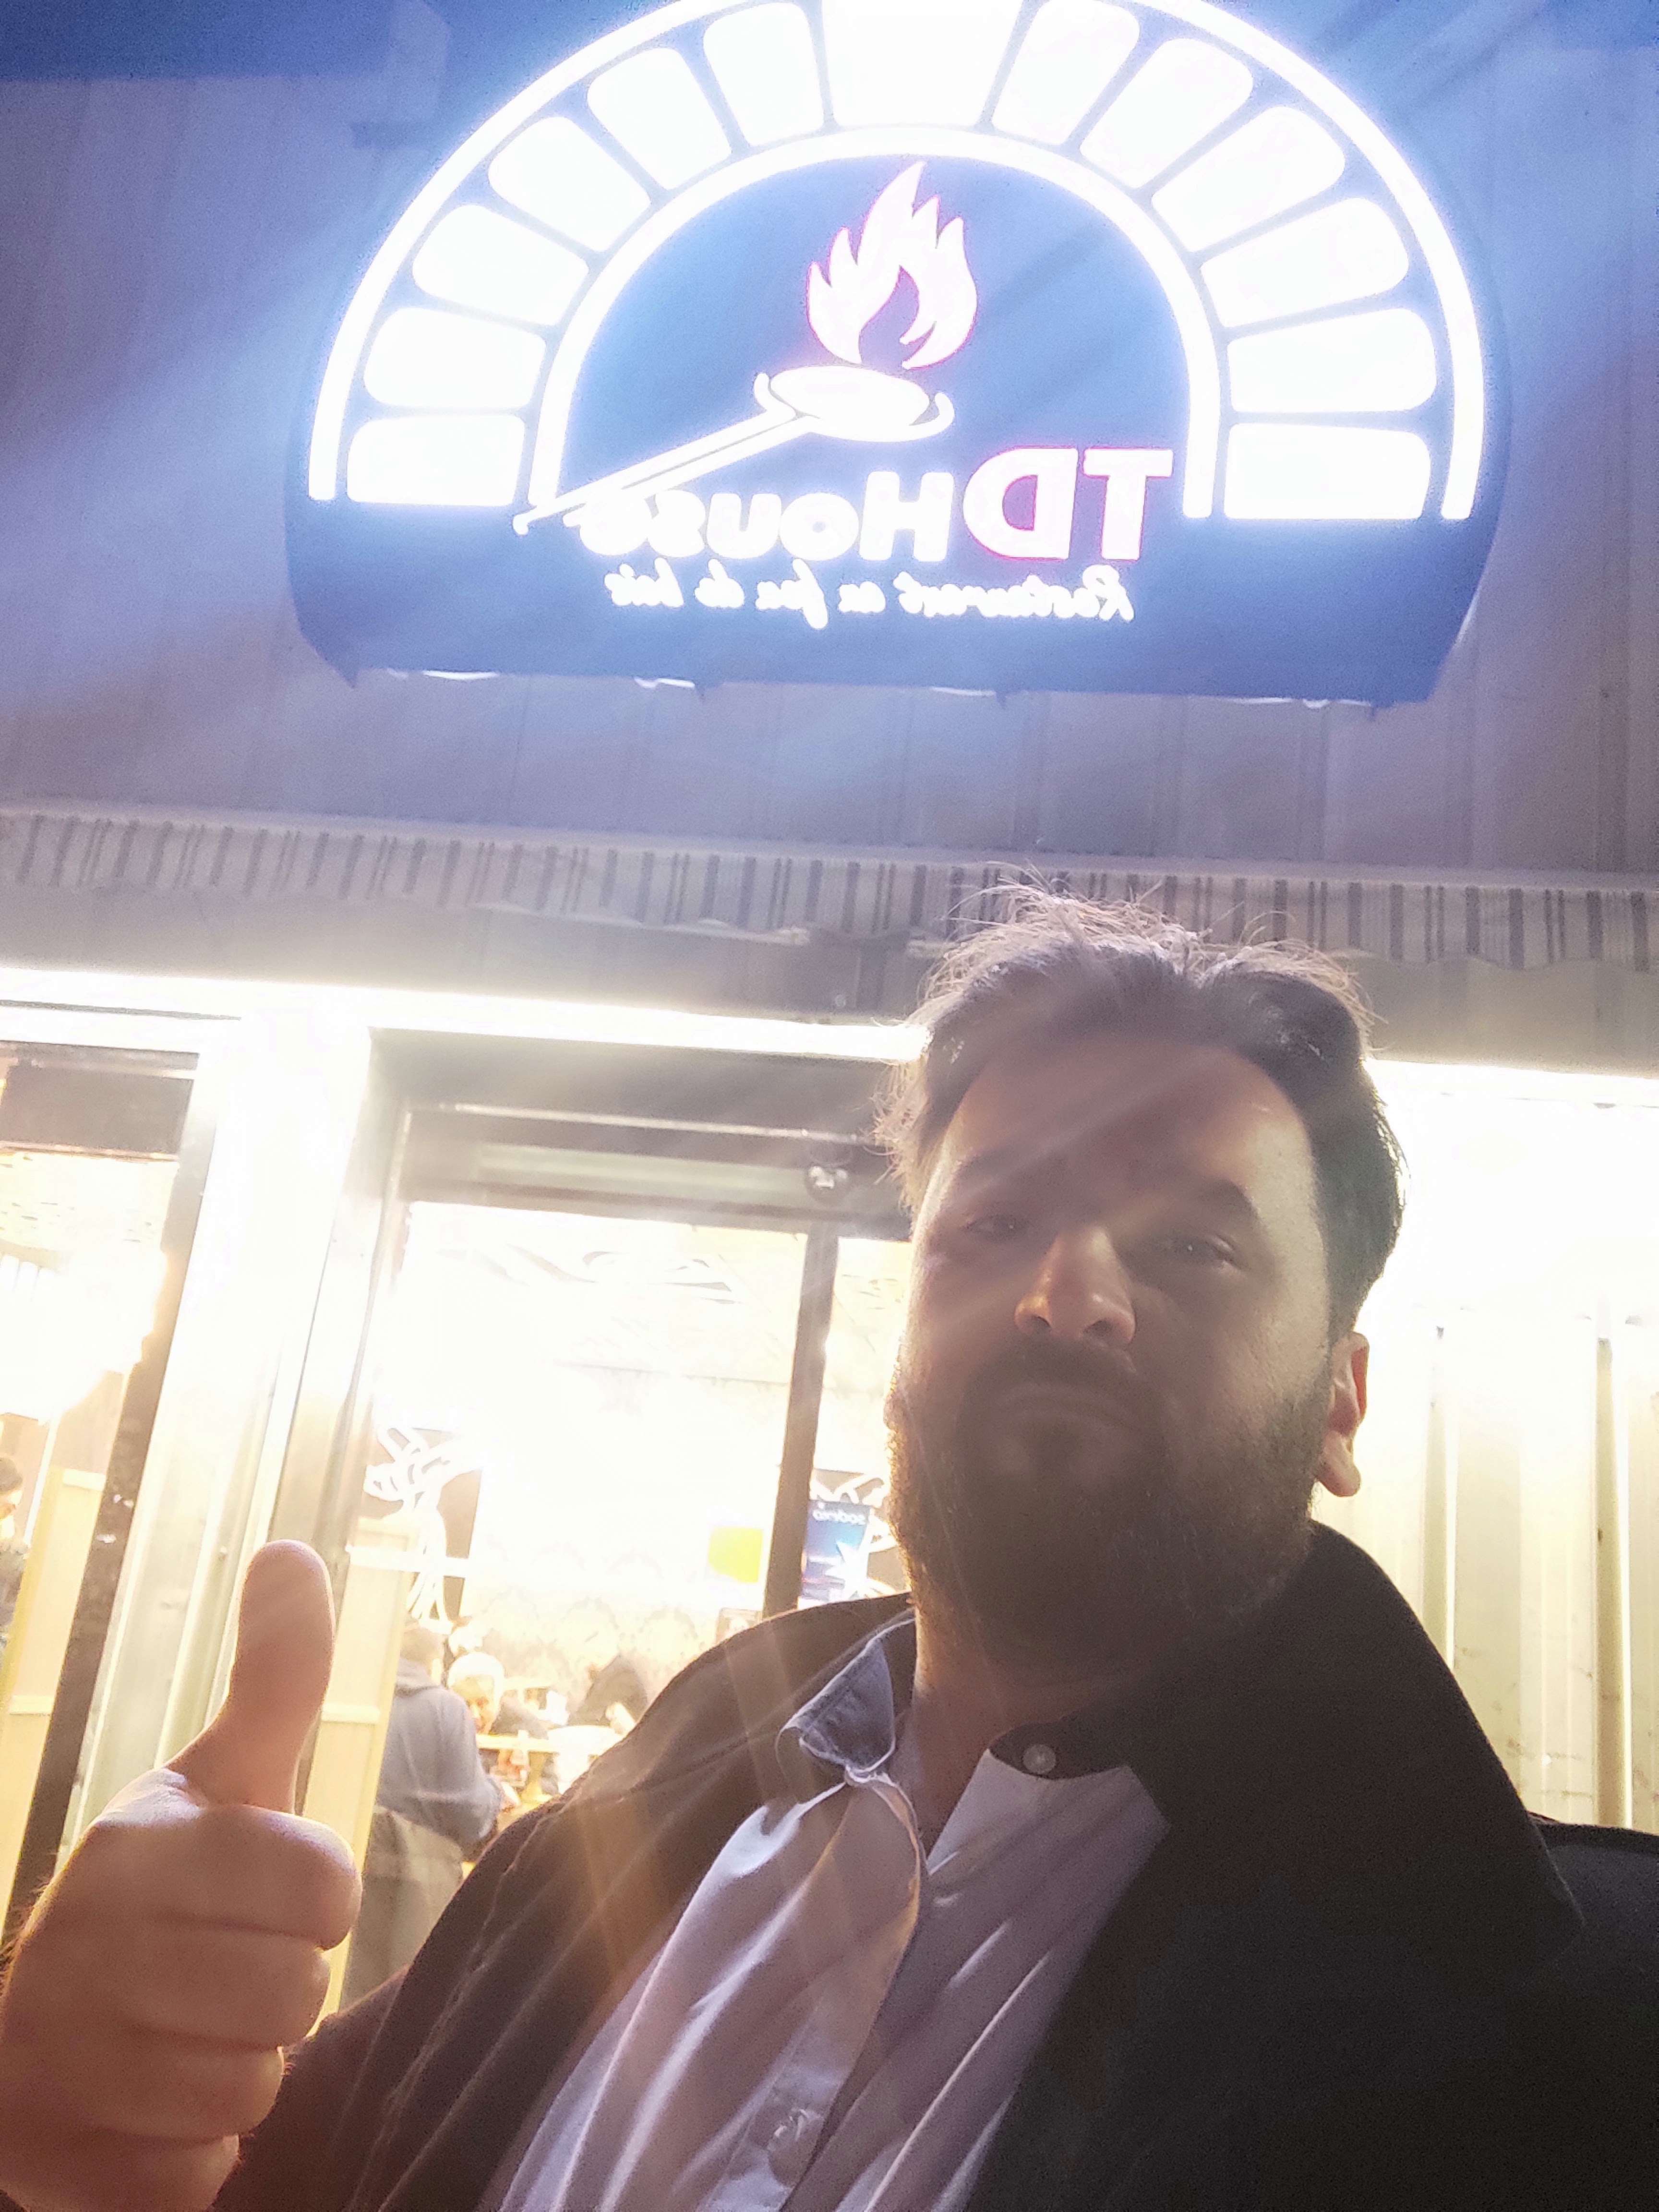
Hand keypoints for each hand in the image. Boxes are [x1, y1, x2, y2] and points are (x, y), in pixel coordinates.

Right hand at [0, 1543, 360, 2211]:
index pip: (319, 1883)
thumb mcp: (224, 1779)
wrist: (32, 2040)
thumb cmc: (165, 1897)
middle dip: (279, 1996)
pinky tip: (149, 2111)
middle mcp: (82, 1943)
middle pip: (291, 1996)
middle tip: (224, 1977)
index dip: (319, 1902)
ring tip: (185, 2039)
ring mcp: (57, 2060)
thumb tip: (290, 1548)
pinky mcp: (54, 2168)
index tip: (273, 1900)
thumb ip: (274, 1674)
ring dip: (238, 2077)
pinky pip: (195, 2177)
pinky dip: (192, 2156)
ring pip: (247, 2090)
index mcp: (135, 1846)